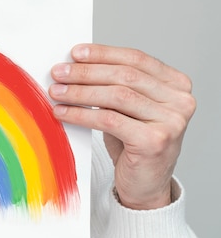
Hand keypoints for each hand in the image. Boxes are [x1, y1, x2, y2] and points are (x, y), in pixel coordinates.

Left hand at [48, 44, 195, 209]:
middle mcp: (181, 101)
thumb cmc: (133, 144)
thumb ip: (113, 84)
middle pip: (125, 76)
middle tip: (59, 72)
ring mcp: (172, 122)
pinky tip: (63, 112)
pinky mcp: (155, 141)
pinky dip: (81, 114)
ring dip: (80, 92)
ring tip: (56, 91)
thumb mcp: (127, 107)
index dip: (103, 54)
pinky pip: (109, 120)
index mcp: (177, 84)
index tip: (75, 53)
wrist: (145, 185)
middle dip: (86, 72)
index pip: (136, 59)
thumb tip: (75, 64)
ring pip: (116, 96)